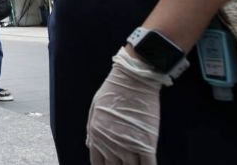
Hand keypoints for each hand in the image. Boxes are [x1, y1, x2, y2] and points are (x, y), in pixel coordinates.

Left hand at [86, 47, 171, 164]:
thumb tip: (89, 146)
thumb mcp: (95, 109)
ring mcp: (129, 146)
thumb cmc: (112, 91)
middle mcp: (111, 145)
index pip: (98, 164)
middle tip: (125, 163)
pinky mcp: (147, 144)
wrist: (132, 80)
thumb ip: (91, 129)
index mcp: (97, 136)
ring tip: (135, 164)